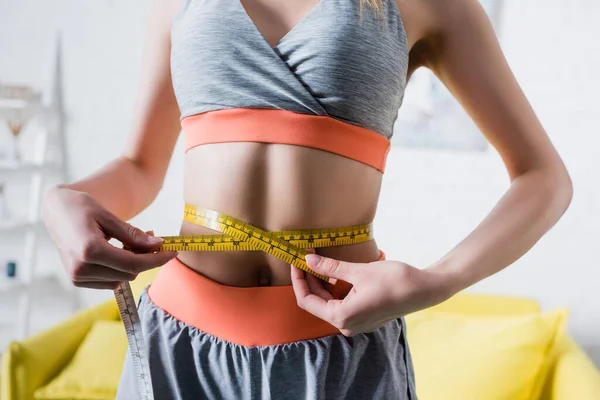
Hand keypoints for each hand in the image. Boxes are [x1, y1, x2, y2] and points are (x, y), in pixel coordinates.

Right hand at [42, 186, 177, 289]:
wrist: (56, 211)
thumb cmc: (81, 207)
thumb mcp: (108, 216)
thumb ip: (132, 233)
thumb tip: (158, 244)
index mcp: (90, 250)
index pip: (133, 263)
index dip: (157, 259)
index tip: (173, 251)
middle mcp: (81, 268)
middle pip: (129, 272)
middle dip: (147, 258)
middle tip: (154, 239)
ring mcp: (77, 276)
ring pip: (122, 279)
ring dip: (133, 264)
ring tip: (132, 243)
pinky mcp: (77, 280)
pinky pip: (110, 281)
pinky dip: (120, 269)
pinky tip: (119, 252)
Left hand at [290, 253, 449, 335]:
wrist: (424, 290)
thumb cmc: (394, 280)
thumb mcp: (359, 271)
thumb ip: (330, 267)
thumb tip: (308, 260)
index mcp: (342, 316)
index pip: (306, 301)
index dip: (298, 279)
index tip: (297, 260)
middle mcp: (346, 324)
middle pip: (317, 302)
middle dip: (310, 278)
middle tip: (308, 254)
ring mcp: (356, 322)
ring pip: (329, 302)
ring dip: (322, 282)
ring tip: (318, 259)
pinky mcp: (364, 316)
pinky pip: (341, 303)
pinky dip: (334, 288)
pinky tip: (334, 272)